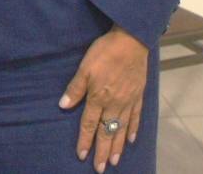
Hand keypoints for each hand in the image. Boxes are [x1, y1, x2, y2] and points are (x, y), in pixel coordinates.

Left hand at [58, 25, 147, 171]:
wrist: (131, 42)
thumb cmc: (104, 52)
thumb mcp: (85, 67)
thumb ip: (75, 88)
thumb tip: (63, 106)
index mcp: (98, 97)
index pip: (89, 124)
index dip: (84, 140)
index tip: (81, 155)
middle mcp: (114, 104)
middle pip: (107, 132)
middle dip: (103, 151)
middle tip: (100, 168)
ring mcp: (128, 101)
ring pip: (122, 129)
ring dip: (118, 146)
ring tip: (115, 161)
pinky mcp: (138, 96)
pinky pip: (136, 117)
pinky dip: (133, 130)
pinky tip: (131, 140)